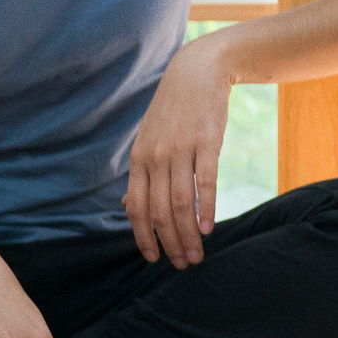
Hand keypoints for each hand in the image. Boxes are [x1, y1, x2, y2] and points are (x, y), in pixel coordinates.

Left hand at [125, 36, 232, 266]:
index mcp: (139, 160)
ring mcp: (181, 149)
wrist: (197, 73)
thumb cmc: (174, 111)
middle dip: (170, 242)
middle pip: (160, 211)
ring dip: (188, 234)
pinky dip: (206, 208)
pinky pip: (205, 182)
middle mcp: (155, 157)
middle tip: (182, 264)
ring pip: (181, 202)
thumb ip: (141, 174)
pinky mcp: (206, 142)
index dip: (143, 237)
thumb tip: (130, 207)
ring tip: (198, 253)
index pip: (136, 208)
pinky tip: (208, 228)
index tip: (154, 258)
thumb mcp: (149, 140)